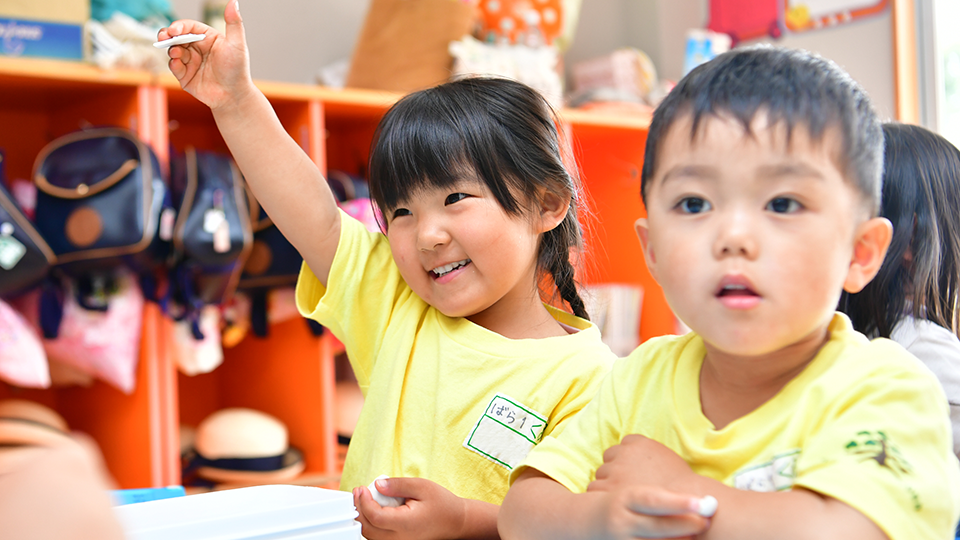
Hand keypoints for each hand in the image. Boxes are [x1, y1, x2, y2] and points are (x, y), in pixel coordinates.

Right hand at [158, 0, 254, 110]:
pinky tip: (177, 63)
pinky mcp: (185, 76)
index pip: (189, 27)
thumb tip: (234, 2)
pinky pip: (174, 67)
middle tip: (163, 37)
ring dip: (172, 49)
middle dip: (167, 35)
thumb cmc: (238, 70)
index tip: (175, 30)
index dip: (180, 26)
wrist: (234, 96)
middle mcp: (197, 48)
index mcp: (207, 38)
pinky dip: (173, 63)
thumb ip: (234, 23)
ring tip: (177, 52)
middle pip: (176, 37)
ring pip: (173, 50)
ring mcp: (190, 62)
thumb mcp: (237, 45)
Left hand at [352, 477, 467, 539]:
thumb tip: (377, 485)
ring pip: (370, 535)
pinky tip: (372, 509)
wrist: (455, 521)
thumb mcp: (422, 486)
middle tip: (358, 491)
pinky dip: (370, 524)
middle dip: (358, 509)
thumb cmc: (442, 504)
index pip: (375, 517)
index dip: (364, 502)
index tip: (362, 488)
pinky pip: (377, 537)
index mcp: (406, 524)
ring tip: (363, 498)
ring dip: (363, 517)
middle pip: (368, 529)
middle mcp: (400, 538)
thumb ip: (398, 485)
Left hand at [589, 434, 695, 493]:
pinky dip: (602, 495)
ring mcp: (615, 470)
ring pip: (601, 474)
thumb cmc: (680, 484)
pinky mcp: (608, 488)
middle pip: (609, 459)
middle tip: (627, 485)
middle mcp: (624, 453)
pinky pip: (595, 488)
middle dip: (616, 471)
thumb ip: (650, 454)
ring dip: (608, 483)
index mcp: (638, 443)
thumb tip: (641, 460)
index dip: (627, 460)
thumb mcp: (667, 458)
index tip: (633, 471)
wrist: (686, 502)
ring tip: (622, 496)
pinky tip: (614, 503)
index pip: (623, 446)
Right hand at [592, 485, 709, 539]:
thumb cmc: (619, 505)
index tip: (701, 502)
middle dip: (685, 525)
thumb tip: (698, 500)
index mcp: (626, 499)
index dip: (678, 502)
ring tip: (696, 537)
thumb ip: (658, 494)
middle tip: (707, 522)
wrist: (583, 522)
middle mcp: (623, 522)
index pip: (654, 500)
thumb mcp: (632, 493)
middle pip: (657, 526)